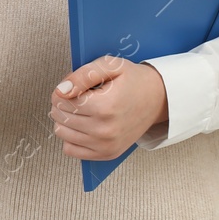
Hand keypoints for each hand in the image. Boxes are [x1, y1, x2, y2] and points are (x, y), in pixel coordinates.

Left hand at [50, 55, 168, 159]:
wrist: (158, 99)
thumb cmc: (134, 81)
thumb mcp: (110, 65)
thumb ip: (82, 75)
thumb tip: (61, 91)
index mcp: (104, 107)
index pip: (61, 101)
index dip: (63, 90)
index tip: (74, 86)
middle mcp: (104, 130)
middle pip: (60, 117)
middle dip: (63, 103)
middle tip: (79, 95)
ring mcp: (105, 146)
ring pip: (62, 133)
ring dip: (66, 119)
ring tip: (82, 109)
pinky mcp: (106, 154)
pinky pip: (71, 149)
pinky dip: (72, 136)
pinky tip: (83, 124)